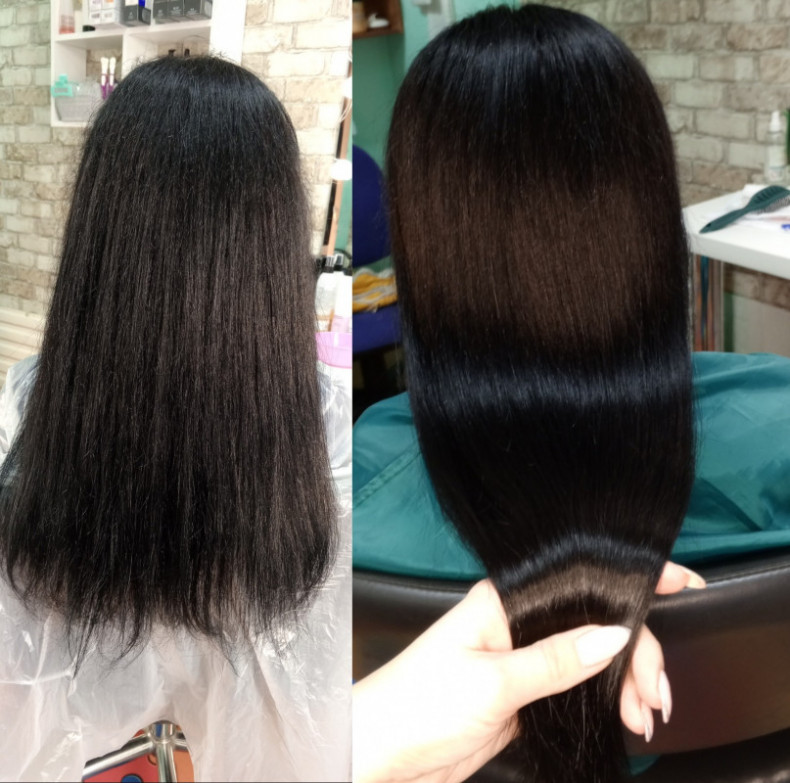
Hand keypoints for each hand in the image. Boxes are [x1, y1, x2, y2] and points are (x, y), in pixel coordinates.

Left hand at [353, 561, 704, 782]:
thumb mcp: (492, 680)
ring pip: (592, 657)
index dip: (626, 579)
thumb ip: (555, 659)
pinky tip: (627, 715)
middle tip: (653, 692)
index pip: (574, 579)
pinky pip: (579, 687)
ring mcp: (524, 659)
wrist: (385, 754)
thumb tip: (613, 635)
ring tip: (644, 712)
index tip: (676, 582)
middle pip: (594, 623)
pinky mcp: (526, 694)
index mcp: (505, 600)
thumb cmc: (418, 702)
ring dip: (626, 681)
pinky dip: (607, 700)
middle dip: (635, 653)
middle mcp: (518, 622)